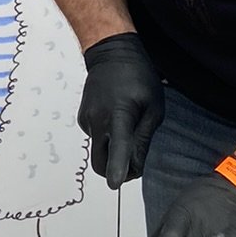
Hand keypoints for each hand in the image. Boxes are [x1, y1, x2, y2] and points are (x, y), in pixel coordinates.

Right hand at [78, 33, 163, 189]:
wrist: (111, 53)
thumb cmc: (138, 78)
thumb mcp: (153, 108)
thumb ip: (143, 140)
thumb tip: (135, 167)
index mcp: (119, 115)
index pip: (118, 147)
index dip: (117, 168)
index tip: (115, 183)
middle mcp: (98, 120)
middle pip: (100, 162)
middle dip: (114, 170)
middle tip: (133, 163)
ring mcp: (87, 119)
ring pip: (99, 150)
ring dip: (112, 149)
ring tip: (127, 123)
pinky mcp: (82, 119)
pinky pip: (96, 138)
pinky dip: (106, 136)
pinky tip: (115, 115)